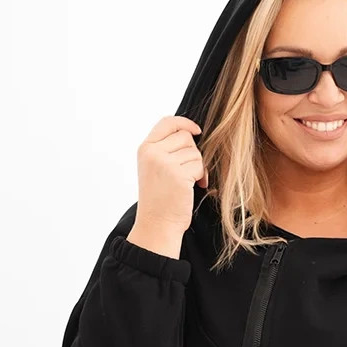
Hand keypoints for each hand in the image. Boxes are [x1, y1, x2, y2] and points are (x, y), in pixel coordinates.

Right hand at [135, 115, 208, 234]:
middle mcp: (152, 153)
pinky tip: (194, 187)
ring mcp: (164, 163)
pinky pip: (199, 166)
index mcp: (145, 148)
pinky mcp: (178, 175)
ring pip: (195, 152)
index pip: (167, 122)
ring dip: (197, 167)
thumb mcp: (154, 168)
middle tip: (189, 171)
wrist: (157, 224)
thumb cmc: (160, 199)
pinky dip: (200, 177)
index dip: (185, 123)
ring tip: (188, 182)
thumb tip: (190, 132)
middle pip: (185, 137)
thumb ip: (165, 149)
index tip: (197, 131)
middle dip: (192, 153)